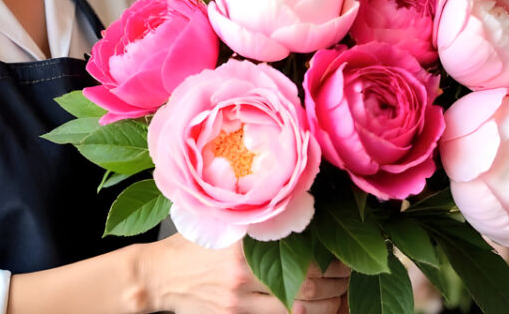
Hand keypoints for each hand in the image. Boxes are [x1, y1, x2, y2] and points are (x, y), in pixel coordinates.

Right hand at [140, 234, 345, 313]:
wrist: (157, 277)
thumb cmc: (190, 245)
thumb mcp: (219, 223)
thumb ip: (254, 218)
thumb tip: (297, 205)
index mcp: (242, 243)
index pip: (299, 249)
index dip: (330, 255)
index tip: (345, 251)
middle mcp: (242, 274)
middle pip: (307, 283)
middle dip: (337, 281)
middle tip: (351, 274)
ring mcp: (239, 301)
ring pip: (298, 309)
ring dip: (328, 304)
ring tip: (342, 295)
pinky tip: (318, 310)